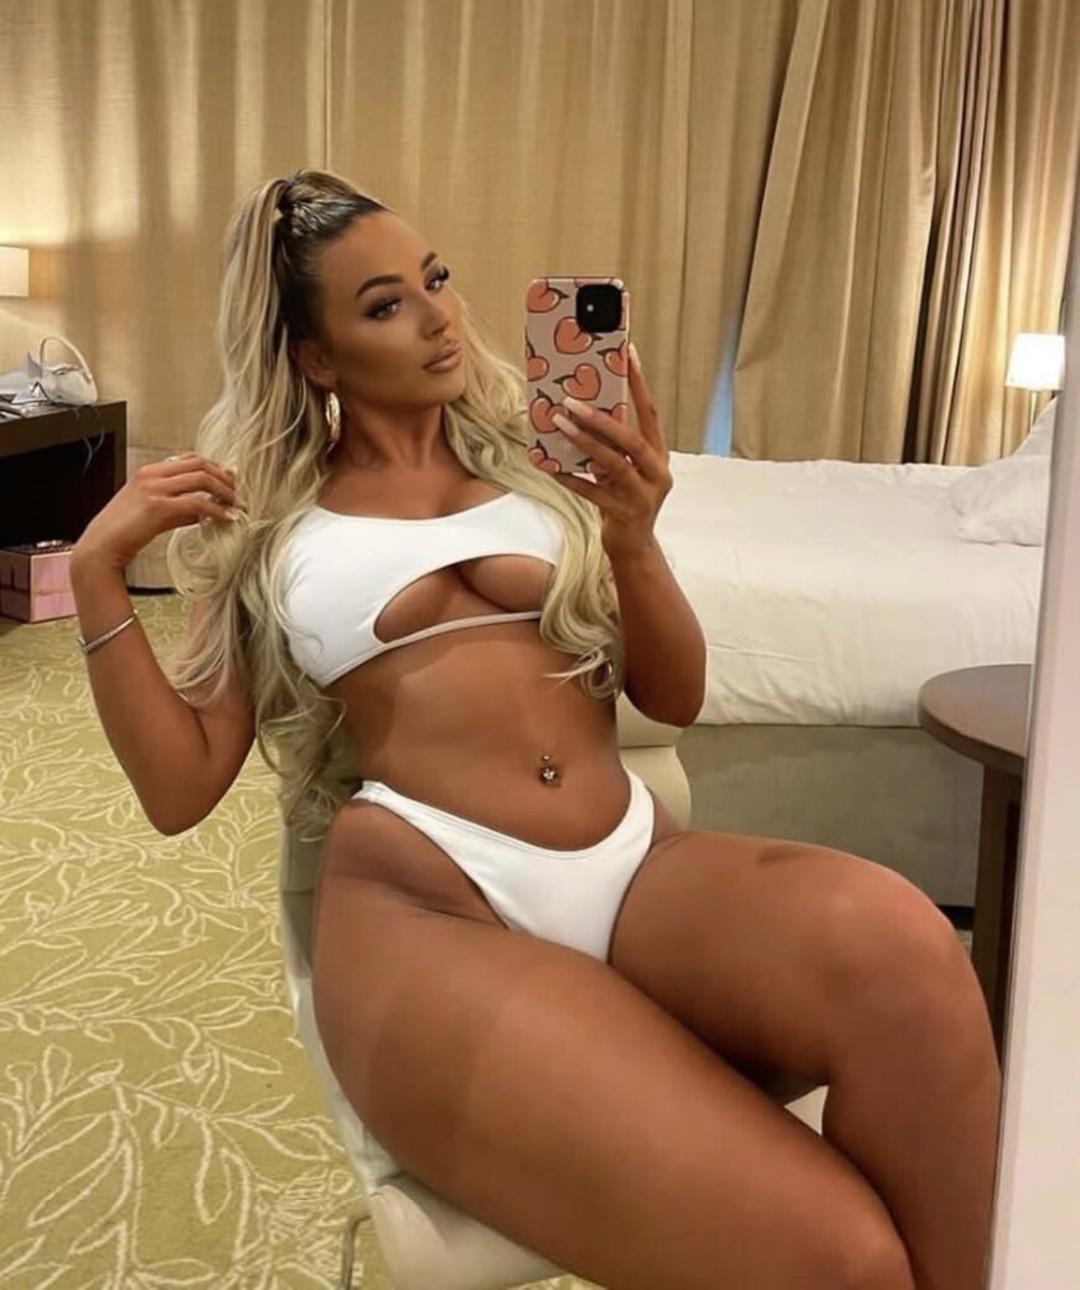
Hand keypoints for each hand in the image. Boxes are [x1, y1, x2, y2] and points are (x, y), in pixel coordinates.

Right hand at [74, 453, 240, 570]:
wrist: (102, 545)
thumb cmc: (124, 531)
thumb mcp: (152, 512)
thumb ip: (177, 508)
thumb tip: (204, 512)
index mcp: (149, 471)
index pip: (189, 458)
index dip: (213, 467)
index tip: (227, 480)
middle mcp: (152, 475)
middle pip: (199, 464)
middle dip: (223, 476)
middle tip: (236, 491)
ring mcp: (155, 489)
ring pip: (201, 479)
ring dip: (223, 491)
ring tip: (234, 504)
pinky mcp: (159, 507)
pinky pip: (197, 504)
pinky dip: (216, 510)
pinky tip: (225, 518)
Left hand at [526, 342, 671, 557]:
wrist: (635, 548)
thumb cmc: (625, 501)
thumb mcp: (623, 470)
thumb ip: (612, 447)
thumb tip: (580, 414)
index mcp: (658, 456)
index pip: (650, 413)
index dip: (639, 383)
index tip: (627, 353)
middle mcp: (657, 473)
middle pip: (630, 438)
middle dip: (600, 417)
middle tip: (570, 399)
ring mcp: (642, 495)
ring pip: (612, 462)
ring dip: (583, 441)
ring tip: (559, 423)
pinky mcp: (623, 514)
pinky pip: (592, 492)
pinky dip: (570, 478)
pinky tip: (550, 467)